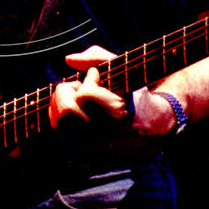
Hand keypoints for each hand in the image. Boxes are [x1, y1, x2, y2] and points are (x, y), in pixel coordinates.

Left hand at [49, 45, 176, 136]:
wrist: (150, 126)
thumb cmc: (134, 92)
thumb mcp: (123, 67)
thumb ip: (96, 56)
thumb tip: (68, 59)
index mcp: (119, 115)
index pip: (85, 94)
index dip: (89, 80)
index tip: (97, 77)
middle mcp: (104, 135)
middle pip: (66, 111)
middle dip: (66, 91)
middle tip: (79, 87)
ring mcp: (93, 147)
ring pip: (59, 121)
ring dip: (61, 102)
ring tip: (77, 98)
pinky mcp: (83, 153)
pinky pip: (60, 131)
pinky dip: (60, 116)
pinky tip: (75, 109)